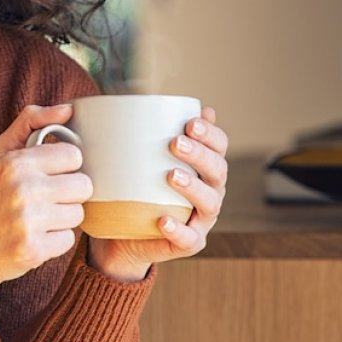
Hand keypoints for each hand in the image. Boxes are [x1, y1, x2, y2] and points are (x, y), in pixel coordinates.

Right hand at [0, 104, 92, 326]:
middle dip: (67, 195)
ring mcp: (28, 221)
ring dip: (61, 219)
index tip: (47, 177)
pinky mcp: (33, 249)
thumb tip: (68, 109)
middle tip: (43, 201)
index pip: (74, 156)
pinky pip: (68, 240)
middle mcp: (22, 189)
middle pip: (83, 186)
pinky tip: (33, 239)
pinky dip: (54, 243)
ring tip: (36, 221)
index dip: (64, 168)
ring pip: (78, 214)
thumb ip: (31, 123)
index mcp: (16, 162)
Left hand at [87, 106, 228, 281]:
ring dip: (193, 187)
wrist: (123, 236)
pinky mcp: (188, 243)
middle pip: (218, 171)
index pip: (219, 147)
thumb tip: (139, 98)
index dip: (211, 134)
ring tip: (171, 175)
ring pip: (209, 203)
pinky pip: (188, 238)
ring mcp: (201, 219)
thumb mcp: (138, 160)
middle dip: (200, 154)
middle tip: (175, 143)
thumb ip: (146, 134)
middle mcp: (210, 192)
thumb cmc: (135, 190)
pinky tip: (163, 220)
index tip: (190, 122)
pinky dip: (178, 229)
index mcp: (204, 168)